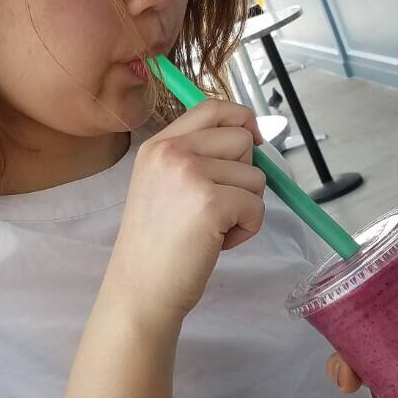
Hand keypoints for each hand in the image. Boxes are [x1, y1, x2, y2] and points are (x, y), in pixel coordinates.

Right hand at [103, 99, 265, 337]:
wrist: (140, 289)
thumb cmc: (157, 244)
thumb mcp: (164, 184)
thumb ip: (197, 157)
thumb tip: (254, 136)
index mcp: (159, 144)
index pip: (212, 108)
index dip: (242, 119)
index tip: (254, 139)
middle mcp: (172, 152)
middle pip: (242, 139)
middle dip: (244, 174)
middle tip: (216, 206)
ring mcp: (190, 174)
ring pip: (256, 175)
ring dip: (245, 206)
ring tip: (212, 227)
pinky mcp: (211, 202)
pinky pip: (257, 205)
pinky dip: (247, 228)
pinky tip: (217, 242)